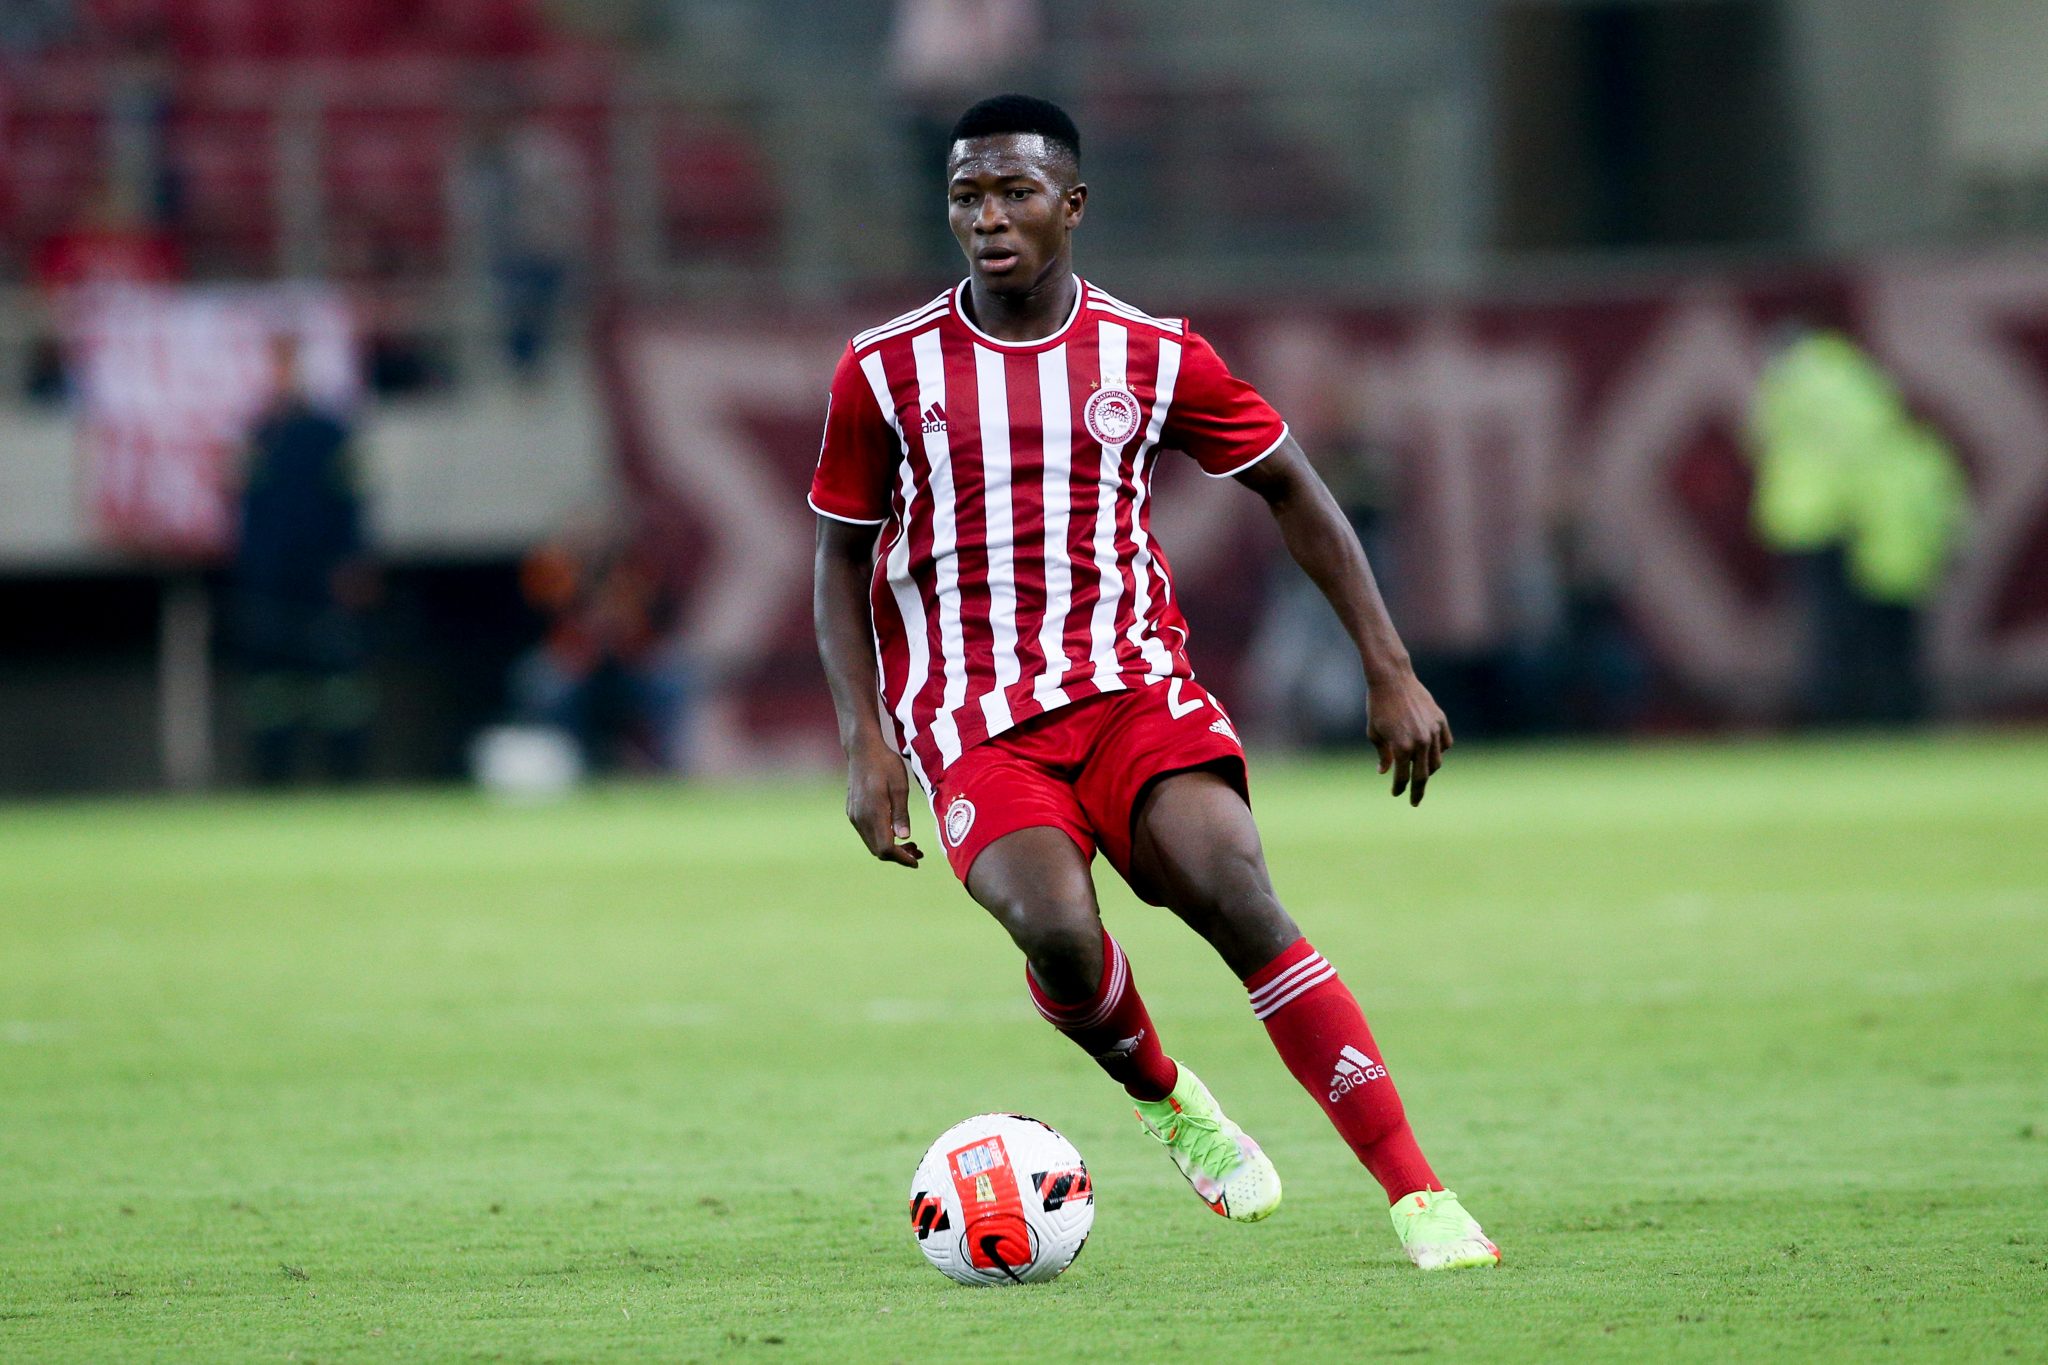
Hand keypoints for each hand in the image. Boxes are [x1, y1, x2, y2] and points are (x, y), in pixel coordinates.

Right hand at [846, 740, 922, 867]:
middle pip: (878, 850)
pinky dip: (881, 839)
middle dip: (898, 856)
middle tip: (919, 852)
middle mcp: (860, 818)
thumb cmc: (885, 764)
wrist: (862, 750)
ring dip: (890, 848)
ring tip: (911, 844)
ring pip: (872, 843)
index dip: (901, 858)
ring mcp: (854, 816)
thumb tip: (904, 837)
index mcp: (873, 812)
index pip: (885, 848)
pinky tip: (895, 832)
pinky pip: (867, 834)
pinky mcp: (852, 812)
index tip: (916, 861)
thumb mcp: (900, 786)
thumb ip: (901, 813)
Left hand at [1367, 668, 1452, 806]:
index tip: (1396, 794)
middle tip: (1415, 801)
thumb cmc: (1378, 706)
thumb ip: (1383, 755)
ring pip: (1436, 761)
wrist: (1392, 679)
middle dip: (1417, 791)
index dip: (1399, 788)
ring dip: (1428, 771)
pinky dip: (1439, 751)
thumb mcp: (1374, 733)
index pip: (1403, 777)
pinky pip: (1445, 743)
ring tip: (1421, 775)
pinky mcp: (1440, 720)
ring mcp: (1433, 731)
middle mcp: (1420, 742)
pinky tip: (1431, 754)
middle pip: (1422, 776)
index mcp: (1402, 747)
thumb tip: (1385, 772)